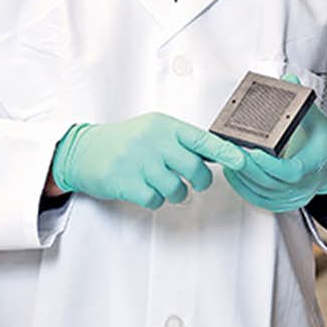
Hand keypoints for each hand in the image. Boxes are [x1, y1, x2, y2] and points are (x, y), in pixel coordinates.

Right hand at [52, 113, 246, 208]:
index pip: (201, 139)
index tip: (244, 161)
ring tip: (158, 182)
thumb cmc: (123, 142)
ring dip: (173, 192)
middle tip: (189, 180)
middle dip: (197, 181)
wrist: (83, 150)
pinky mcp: (126, 182)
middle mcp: (153, 141)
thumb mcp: (151, 130)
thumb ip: (180, 141)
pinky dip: (153, 200)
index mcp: (163, 125)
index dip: (226, 152)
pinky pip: (156, 200)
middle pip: (195, 169)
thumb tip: (218, 155)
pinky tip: (142, 188)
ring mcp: (139, 161)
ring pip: (177, 189)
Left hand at [223, 94, 326, 212]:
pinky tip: (232, 173)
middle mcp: (304, 185)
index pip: (291, 172)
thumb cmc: (321, 142)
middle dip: (247, 168)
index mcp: (314, 165)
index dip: (270, 165)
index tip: (254, 153)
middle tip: (229, 151)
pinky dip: (242, 188)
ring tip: (226, 157)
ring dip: (241, 177)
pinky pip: (258, 200)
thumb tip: (289, 82)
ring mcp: (293, 196)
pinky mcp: (281, 202)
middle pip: (271, 183)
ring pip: (262, 193)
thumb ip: (301, 103)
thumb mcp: (316, 119)